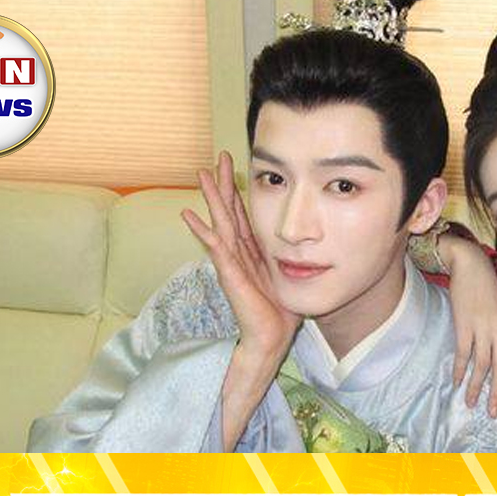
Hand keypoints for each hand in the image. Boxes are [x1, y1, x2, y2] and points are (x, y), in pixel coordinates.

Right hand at [181, 151, 298, 361]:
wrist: (272, 337)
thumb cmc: (280, 310)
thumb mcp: (288, 273)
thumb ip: (290, 256)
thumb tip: (307, 244)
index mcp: (252, 250)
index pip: (242, 214)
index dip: (237, 191)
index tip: (234, 167)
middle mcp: (238, 252)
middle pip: (228, 211)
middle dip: (223, 184)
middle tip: (217, 158)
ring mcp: (231, 262)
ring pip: (219, 222)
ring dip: (211, 198)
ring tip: (200, 175)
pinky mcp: (229, 273)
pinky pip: (215, 247)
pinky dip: (203, 231)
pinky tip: (189, 216)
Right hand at [441, 236, 496, 417]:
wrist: (471, 266)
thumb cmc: (488, 291)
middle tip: (492, 412)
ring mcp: (483, 327)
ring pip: (482, 365)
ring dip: (476, 387)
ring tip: (471, 403)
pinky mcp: (464, 324)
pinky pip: (463, 353)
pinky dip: (460, 370)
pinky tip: (456, 381)